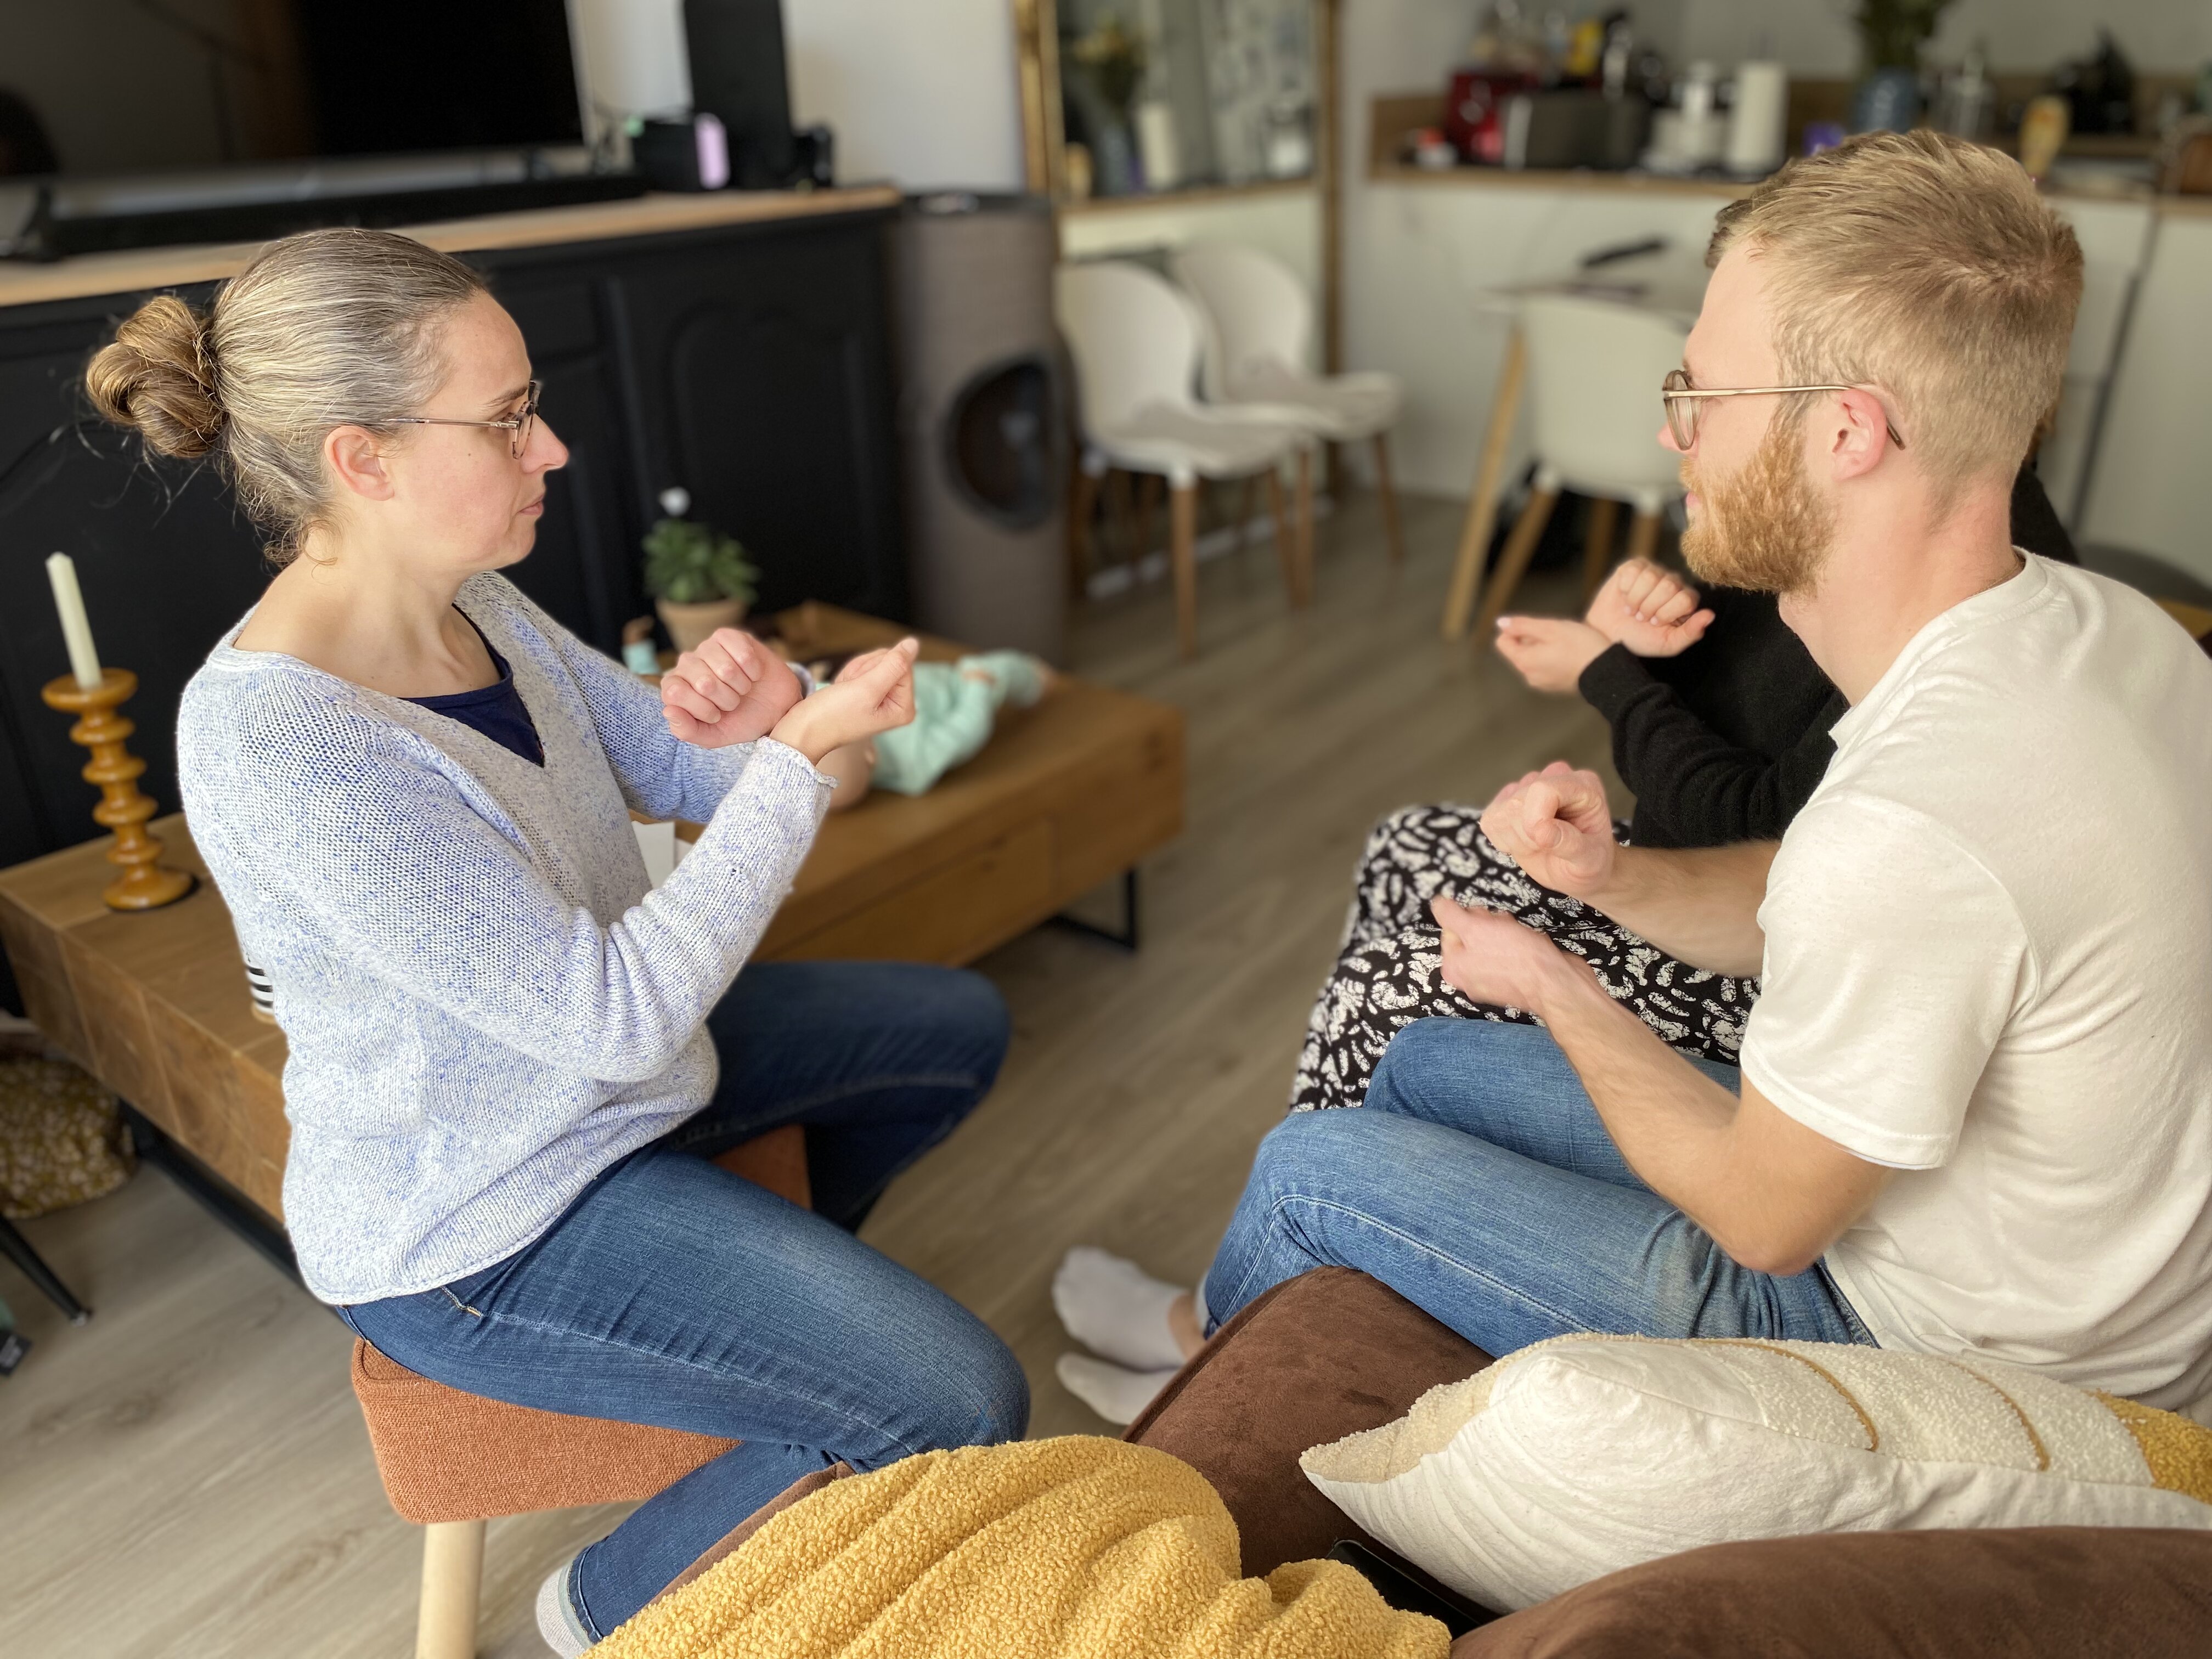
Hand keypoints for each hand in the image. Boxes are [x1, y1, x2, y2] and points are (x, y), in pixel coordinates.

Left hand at [660, 628, 803, 748]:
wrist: (774, 708)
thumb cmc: (740, 720)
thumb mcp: (713, 736)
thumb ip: (687, 731)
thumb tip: (668, 711)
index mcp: (675, 688)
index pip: (674, 693)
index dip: (701, 709)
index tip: (716, 715)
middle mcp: (687, 664)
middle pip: (703, 683)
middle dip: (726, 700)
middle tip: (732, 702)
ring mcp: (707, 648)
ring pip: (726, 669)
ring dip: (741, 686)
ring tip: (743, 688)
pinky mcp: (729, 636)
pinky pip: (743, 654)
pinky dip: (753, 670)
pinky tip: (752, 674)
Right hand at [769, 638, 919, 765]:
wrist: (804, 729)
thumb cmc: (834, 715)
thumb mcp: (867, 688)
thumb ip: (894, 665)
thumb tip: (913, 644)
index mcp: (904, 708)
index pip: (903, 664)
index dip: (877, 667)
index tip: (860, 686)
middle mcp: (896, 703)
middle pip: (889, 662)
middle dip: (864, 670)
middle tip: (850, 689)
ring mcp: (880, 698)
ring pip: (872, 663)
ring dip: (854, 672)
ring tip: (844, 691)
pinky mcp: (865, 693)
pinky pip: (860, 669)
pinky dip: (847, 675)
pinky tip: (841, 689)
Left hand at [1430, 894, 1584, 1017]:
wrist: (1556, 982)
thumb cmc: (1518, 960)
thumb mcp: (1475, 928)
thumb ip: (1450, 914)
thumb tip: (1436, 904)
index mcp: (1454, 968)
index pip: (1450, 928)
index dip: (1469, 917)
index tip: (1482, 919)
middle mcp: (1470, 977)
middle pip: (1472, 934)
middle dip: (1488, 924)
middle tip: (1501, 928)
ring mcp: (1492, 978)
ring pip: (1492, 940)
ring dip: (1505, 930)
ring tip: (1518, 935)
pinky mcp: (1514, 977)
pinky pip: (1510, 950)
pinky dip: (1519, 942)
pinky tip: (1528, 943)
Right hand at [1480, 760, 1617, 898]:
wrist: (1577, 868)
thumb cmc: (1590, 861)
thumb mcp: (1590, 859)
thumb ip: (1570, 843)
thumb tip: (1540, 830)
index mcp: (1582, 785)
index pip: (1543, 789)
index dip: (1535, 820)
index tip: (1544, 843)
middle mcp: (1553, 777)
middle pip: (1517, 803)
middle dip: (1528, 836)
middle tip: (1549, 847)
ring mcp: (1527, 786)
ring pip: (1501, 813)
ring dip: (1516, 840)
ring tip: (1540, 845)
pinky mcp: (1505, 801)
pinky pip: (1489, 821)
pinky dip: (1503, 840)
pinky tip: (1525, 842)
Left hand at [1494, 616, 1611, 692]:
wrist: (1608, 672)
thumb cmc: (1580, 647)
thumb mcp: (1550, 628)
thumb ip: (1522, 624)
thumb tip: (1501, 622)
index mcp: (1524, 662)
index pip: (1503, 642)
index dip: (1517, 629)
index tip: (1538, 627)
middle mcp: (1529, 676)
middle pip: (1519, 650)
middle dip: (1534, 638)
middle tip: (1558, 635)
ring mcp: (1543, 683)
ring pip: (1534, 657)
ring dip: (1546, 647)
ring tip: (1567, 645)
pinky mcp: (1556, 686)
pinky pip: (1547, 666)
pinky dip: (1555, 657)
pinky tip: (1572, 655)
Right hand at [1584, 560, 1713, 657]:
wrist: (1608, 636)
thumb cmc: (1640, 639)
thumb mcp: (1668, 644)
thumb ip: (1691, 633)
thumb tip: (1710, 615)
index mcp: (1685, 599)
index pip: (1685, 598)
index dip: (1667, 614)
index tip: (1655, 624)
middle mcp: (1672, 582)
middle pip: (1668, 586)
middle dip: (1650, 608)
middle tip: (1641, 618)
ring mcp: (1653, 572)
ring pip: (1650, 578)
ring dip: (1636, 600)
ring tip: (1632, 610)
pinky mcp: (1633, 567)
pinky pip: (1633, 571)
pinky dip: (1625, 589)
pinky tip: (1624, 596)